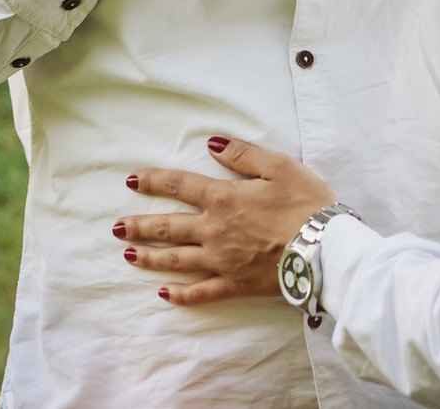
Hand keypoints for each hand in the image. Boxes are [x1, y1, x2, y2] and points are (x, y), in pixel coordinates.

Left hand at [118, 136, 336, 306]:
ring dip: (149, 257)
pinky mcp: (235, 285)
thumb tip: (212, 144)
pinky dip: (181, 295)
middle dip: (139, 226)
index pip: (179, 186)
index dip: (153, 181)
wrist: (324, 249)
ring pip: (176, 260)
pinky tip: (164, 294)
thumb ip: (242, 155)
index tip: (131, 180)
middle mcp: (215, 230)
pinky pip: (202, 292)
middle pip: (168, 227)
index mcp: (224, 198)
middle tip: (116, 227)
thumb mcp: (278, 166)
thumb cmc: (306, 203)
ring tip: (127, 255)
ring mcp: (222, 261)